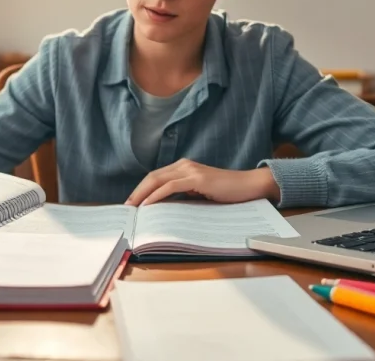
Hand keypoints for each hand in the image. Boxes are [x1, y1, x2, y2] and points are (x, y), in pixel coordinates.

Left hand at [124, 159, 280, 205]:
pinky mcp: (197, 178)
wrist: (249, 186)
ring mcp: (190, 170)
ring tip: (132, 208)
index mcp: (184, 168)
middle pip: (152, 177)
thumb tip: (163, 210)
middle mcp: (184, 165)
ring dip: (142, 194)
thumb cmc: (226, 193)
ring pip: (158, 180)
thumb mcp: (200, 194)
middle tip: (126, 208)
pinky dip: (157, 195)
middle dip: (136, 192)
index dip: (141, 189)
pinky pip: (171, 186)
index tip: (131, 204)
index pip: (156, 177)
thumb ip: (184, 196)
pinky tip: (148, 204)